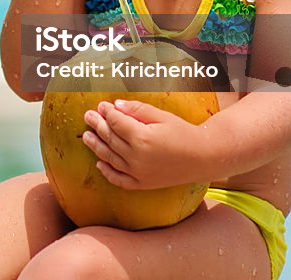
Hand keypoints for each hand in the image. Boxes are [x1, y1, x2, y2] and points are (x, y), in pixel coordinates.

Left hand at [82, 99, 203, 189]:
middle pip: (110, 138)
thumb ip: (137, 110)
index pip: (116, 122)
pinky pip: (119, 180)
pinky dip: (108, 172)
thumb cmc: (183, 133)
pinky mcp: (143, 184)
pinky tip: (99, 163)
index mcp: (142, 138)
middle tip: (88, 116)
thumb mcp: (162, 116)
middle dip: (97, 125)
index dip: (107, 112)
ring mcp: (138, 173)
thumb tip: (115, 105)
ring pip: (110, 158)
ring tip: (86, 136)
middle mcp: (137, 157)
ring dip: (96, 146)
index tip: (101, 105)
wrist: (204, 157)